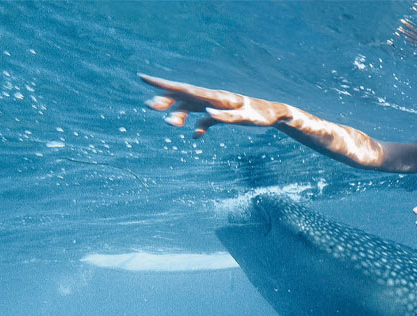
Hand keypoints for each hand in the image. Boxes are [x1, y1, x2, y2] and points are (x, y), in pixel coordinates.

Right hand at [139, 73, 284, 137]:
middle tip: (148, 105)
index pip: (184, 89)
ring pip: (192, 108)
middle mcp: (213, 98)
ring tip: (171, 124)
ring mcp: (216, 105)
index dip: (162, 85)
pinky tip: (196, 136)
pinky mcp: (222, 114)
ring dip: (179, 114)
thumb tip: (207, 114)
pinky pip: (206, 119)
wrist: (274, 113)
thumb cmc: (261, 115)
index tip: (143, 78)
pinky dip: (199, 127)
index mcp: (215, 96)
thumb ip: (227, 116)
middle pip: (183, 97)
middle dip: (165, 99)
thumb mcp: (246, 118)